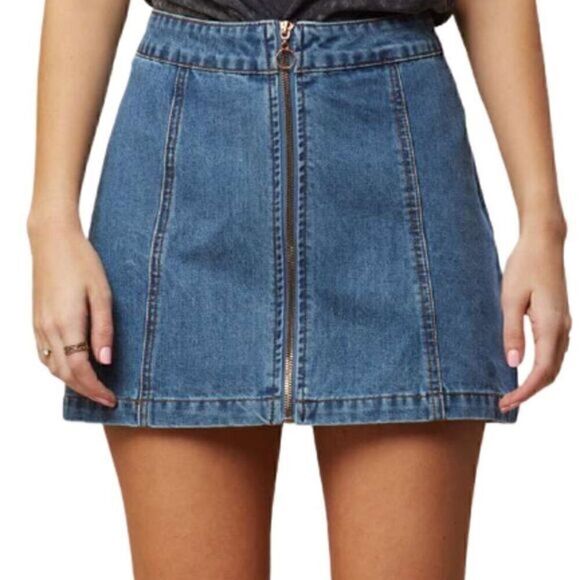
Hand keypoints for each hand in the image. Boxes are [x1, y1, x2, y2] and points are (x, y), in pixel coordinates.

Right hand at [29, 218, 116, 406]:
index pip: (79, 370)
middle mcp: (48, 329)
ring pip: (52, 366)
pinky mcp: (36, 319)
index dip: (95, 389)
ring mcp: (38, 325)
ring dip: (71, 382)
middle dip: (86, 390)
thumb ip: (103, 329)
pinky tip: (72, 367)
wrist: (52, 240)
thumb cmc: (82, 262)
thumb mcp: (102, 293)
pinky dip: (58, 368)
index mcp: (66, 323)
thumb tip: (105, 361)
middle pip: (64, 374)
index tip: (111, 399)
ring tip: (93, 387)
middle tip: (106, 398)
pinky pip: (44, 354)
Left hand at [499, 228, 570, 412]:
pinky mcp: (559, 317)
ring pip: (555, 363)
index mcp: (551, 326)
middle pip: (552, 372)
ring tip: (512, 390)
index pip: (542, 371)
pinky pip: (554, 350)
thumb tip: (513, 364)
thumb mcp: (509, 300)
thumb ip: (512, 332)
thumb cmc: (524, 267)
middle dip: (530, 391)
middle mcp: (563, 328)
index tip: (506, 402)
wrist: (543, 243)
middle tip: (505, 402)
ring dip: (537, 380)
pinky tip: (525, 367)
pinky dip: (542, 366)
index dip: (525, 391)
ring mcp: (564, 323)